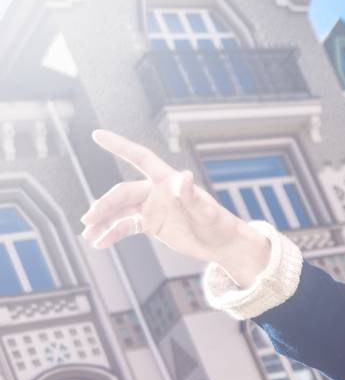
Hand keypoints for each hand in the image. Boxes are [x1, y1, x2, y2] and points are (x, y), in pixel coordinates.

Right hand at [78, 129, 267, 281]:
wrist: (222, 244)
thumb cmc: (219, 224)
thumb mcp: (207, 213)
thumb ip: (193, 196)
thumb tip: (185, 176)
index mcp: (168, 181)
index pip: (140, 158)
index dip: (119, 145)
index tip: (96, 134)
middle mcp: (156, 191)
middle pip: (123, 193)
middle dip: (105, 205)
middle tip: (88, 219)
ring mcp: (152, 208)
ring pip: (120, 210)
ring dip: (103, 221)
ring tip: (88, 234)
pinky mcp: (150, 224)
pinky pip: (126, 226)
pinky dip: (112, 234)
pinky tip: (99, 243)